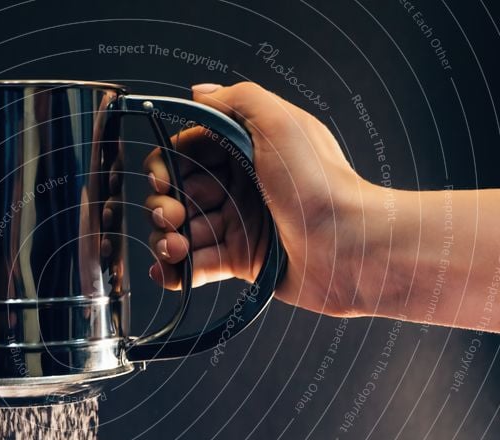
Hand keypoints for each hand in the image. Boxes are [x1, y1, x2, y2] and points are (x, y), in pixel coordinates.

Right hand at [144, 81, 370, 316]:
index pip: (188, 153)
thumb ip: (240, 99)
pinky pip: (197, 265)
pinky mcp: (240, 260)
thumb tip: (201, 92)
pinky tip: (171, 272)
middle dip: (163, 205)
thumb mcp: (282, 124)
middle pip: (179, 193)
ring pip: (183, 231)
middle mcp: (240, 186)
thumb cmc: (322, 186)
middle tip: (172, 216)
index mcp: (246, 151)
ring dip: (167, 240)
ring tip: (176, 248)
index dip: (167, 165)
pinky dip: (177, 271)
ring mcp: (238, 225)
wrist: (349, 248)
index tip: (163, 179)